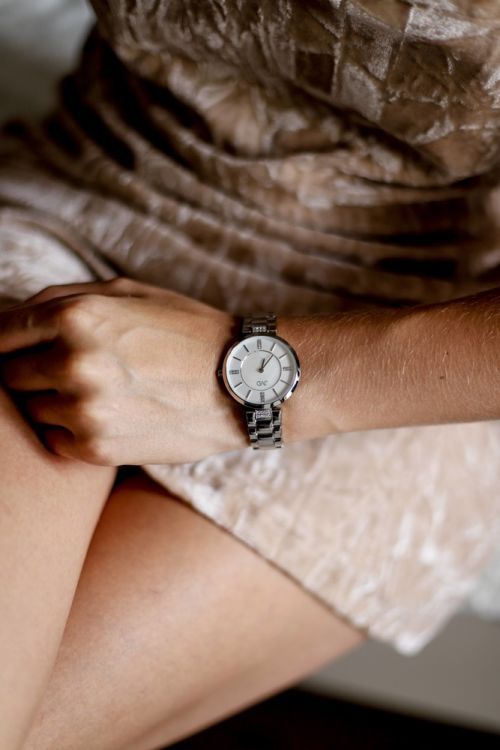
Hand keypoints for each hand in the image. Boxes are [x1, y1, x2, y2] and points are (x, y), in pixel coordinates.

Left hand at [0, 278, 247, 464]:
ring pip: (30, 411)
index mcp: (76, 316)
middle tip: (64, 369)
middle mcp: (72, 363)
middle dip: (27, 371)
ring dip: (51, 401)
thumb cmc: (186, 329)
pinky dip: (67, 430)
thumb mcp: (128, 292)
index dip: (4, 342)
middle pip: (8, 376)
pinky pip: (52, 440)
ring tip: (95, 391)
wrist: (241, 382)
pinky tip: (103, 415)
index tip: (15, 350)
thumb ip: (62, 298)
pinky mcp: (96, 449)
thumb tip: (13, 316)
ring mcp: (84, 410)